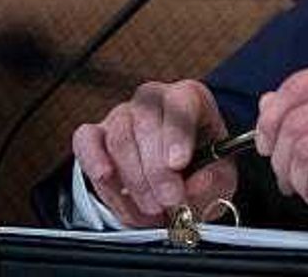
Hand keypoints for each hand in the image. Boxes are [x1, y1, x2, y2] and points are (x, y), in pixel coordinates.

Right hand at [72, 79, 236, 226]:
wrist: (181, 181)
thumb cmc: (203, 170)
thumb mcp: (221, 176)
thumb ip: (212, 179)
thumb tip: (195, 184)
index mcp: (191, 98)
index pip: (183, 100)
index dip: (178, 133)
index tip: (178, 164)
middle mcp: (154, 99)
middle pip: (147, 124)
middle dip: (157, 170)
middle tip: (169, 201)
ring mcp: (122, 115)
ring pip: (119, 138)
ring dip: (134, 180)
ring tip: (152, 209)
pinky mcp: (96, 134)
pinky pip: (86, 141)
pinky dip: (94, 161)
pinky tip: (106, 178)